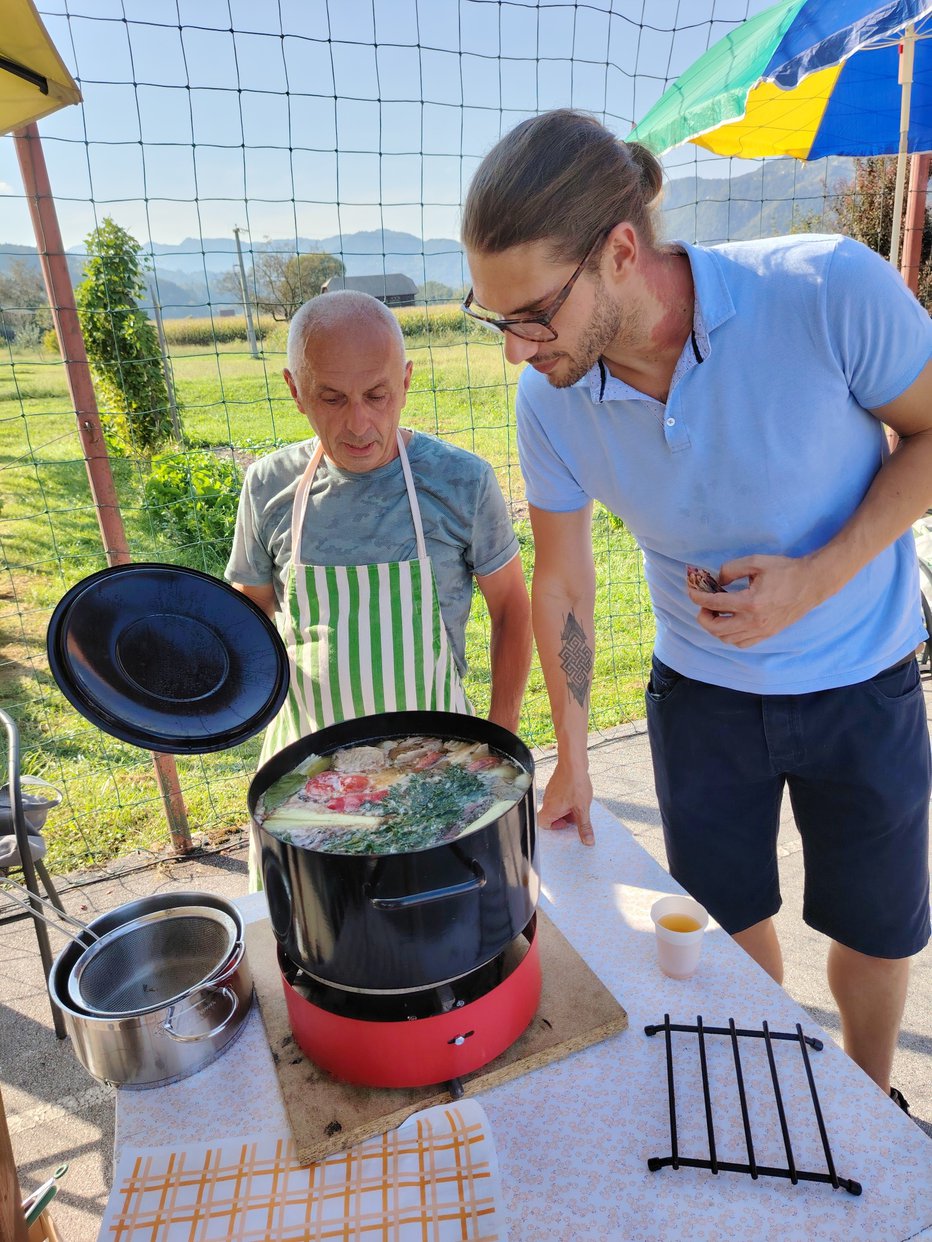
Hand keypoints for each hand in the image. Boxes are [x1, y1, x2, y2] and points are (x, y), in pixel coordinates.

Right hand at [538, 759, 594, 845]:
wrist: (573, 762)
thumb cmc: (575, 784)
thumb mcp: (582, 809)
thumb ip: (584, 826)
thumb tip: (587, 841)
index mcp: (550, 809)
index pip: (542, 824)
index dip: (554, 827)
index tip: (566, 824)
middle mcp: (547, 801)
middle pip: (551, 815)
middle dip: (564, 817)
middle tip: (576, 815)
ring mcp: (551, 791)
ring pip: (556, 805)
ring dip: (567, 808)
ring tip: (579, 804)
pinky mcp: (555, 784)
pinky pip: (559, 796)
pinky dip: (567, 799)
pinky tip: (578, 794)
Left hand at [686, 553, 826, 647]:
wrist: (812, 583)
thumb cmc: (785, 570)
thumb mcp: (755, 561)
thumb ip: (730, 569)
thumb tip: (716, 581)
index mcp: (750, 602)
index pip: (715, 603)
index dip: (698, 597)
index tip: (691, 591)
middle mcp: (755, 621)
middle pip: (717, 628)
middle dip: (703, 617)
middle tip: (703, 605)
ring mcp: (762, 630)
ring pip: (728, 639)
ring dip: (715, 628)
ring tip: (716, 613)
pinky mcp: (768, 634)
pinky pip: (742, 643)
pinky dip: (730, 636)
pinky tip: (730, 622)